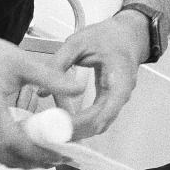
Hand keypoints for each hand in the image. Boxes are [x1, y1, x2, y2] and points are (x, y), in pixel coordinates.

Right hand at [0, 35, 87, 167]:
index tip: (59, 152)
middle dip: (35, 162)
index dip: (37, 152)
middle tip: (60, 158)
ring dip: (25, 161)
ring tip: (49, 156)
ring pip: (0, 157)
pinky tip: (29, 148)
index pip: (13, 141)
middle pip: (7, 155)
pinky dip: (13, 154)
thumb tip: (78, 88)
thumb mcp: (20, 61)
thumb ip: (50, 77)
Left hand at [49, 11, 148, 139]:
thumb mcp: (78, 43)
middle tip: (50, 135)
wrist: (128, 34)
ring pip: (98, 125)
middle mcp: (120, 95)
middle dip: (75, 132)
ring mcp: (116, 101)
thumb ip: (58, 64)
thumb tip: (41, 91)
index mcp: (119, 80)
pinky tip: (62, 123)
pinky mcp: (109, 102)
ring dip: (77, 131)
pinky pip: (96, 119)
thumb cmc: (108, 35)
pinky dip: (80, 124)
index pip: (102, 112)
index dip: (80, 123)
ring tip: (53, 133)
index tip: (58, 126)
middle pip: (99, 124)